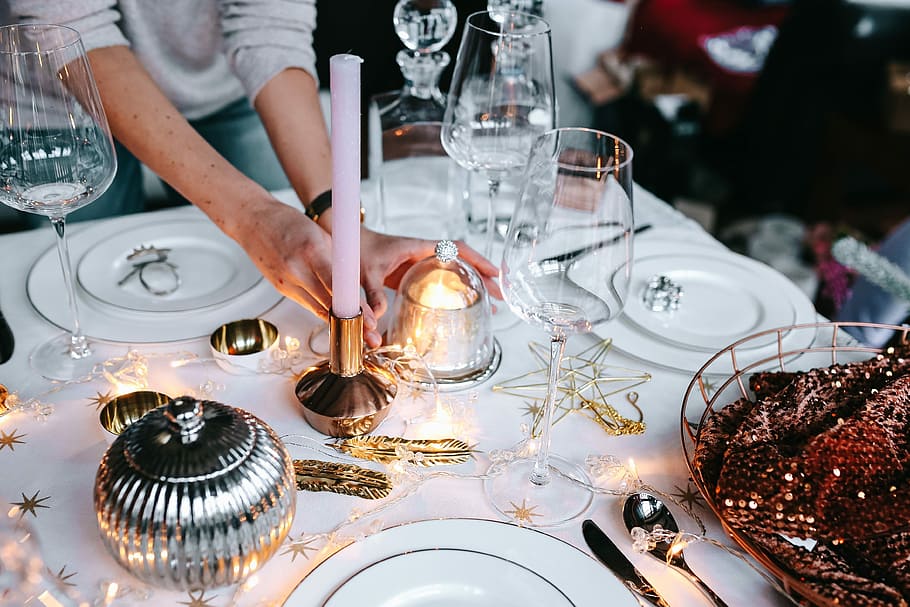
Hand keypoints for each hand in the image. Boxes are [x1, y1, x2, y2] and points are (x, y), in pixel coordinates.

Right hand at [232, 198, 381, 344]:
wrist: (254, 221)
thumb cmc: (289, 223)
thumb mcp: (322, 235)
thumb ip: (338, 260)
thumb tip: (356, 282)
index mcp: (312, 252)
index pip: (338, 288)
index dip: (355, 307)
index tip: (369, 319)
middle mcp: (297, 270)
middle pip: (329, 305)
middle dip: (351, 320)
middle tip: (369, 332)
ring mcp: (286, 282)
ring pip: (318, 310)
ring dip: (337, 319)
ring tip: (357, 328)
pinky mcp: (281, 289)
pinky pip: (307, 304)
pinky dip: (322, 309)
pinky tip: (334, 314)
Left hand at [359, 228, 501, 320]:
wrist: (344, 241)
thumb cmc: (355, 250)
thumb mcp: (364, 273)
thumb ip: (372, 294)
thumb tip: (378, 318)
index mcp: (418, 248)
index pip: (456, 249)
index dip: (477, 260)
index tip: (494, 273)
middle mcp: (423, 254)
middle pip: (462, 261)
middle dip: (484, 276)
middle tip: (501, 296)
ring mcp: (419, 264)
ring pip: (455, 271)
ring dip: (473, 284)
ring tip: (491, 304)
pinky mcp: (413, 274)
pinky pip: (441, 280)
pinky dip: (456, 290)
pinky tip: (463, 304)